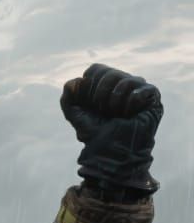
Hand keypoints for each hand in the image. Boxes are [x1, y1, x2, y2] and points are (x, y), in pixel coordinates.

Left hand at [61, 64, 162, 194]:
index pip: (95, 69)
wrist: (112, 152)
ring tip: (118, 115)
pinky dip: (131, 103)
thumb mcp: (75, 116)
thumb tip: (75, 81)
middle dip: (100, 95)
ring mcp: (139, 88)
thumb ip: (68, 99)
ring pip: (126, 80)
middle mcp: (122, 82)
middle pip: (109, 73)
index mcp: (104, 84)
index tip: (90, 104)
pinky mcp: (153, 98)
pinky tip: (130, 114)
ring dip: (115, 102)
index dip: (89, 86)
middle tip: (104, 111)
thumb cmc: (96, 134)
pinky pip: (142, 89)